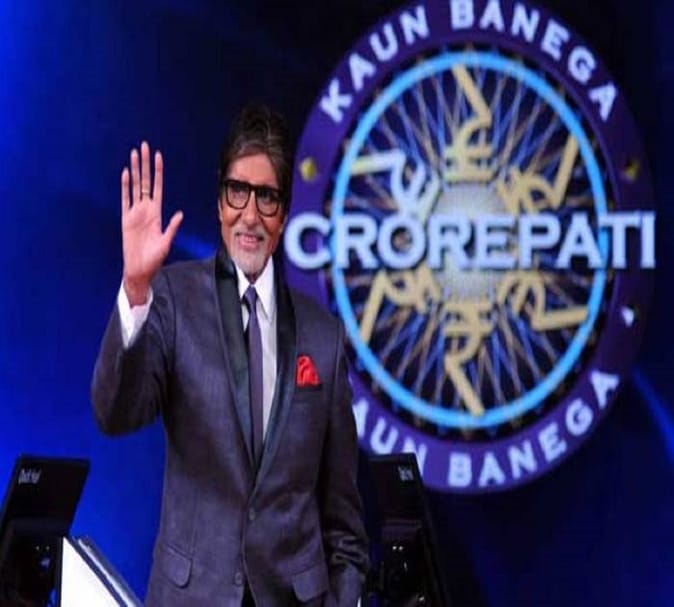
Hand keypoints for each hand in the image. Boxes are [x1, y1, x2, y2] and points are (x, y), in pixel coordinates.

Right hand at [121, 141, 182, 305]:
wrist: (139, 270)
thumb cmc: (154, 259)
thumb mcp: (166, 243)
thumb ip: (172, 227)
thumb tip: (180, 214)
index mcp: (157, 214)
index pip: (157, 187)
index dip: (158, 172)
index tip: (158, 156)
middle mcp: (146, 210)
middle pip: (145, 182)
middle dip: (145, 164)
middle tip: (144, 146)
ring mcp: (134, 213)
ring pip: (134, 186)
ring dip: (134, 170)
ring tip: (134, 154)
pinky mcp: (125, 220)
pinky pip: (124, 200)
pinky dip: (124, 187)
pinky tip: (125, 173)